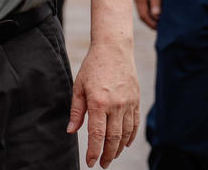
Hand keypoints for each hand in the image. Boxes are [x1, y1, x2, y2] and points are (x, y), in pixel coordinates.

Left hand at [68, 39, 138, 167]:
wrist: (114, 49)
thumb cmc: (93, 66)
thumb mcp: (79, 86)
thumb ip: (76, 111)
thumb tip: (71, 131)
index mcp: (98, 102)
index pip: (97, 134)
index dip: (94, 151)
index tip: (91, 162)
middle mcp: (116, 105)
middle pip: (113, 138)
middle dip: (107, 155)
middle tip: (102, 164)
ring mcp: (128, 104)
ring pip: (126, 134)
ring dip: (119, 148)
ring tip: (111, 156)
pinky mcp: (136, 101)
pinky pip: (134, 124)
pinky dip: (130, 137)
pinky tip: (124, 143)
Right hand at [132, 0, 163, 29]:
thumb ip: (156, 0)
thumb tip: (156, 15)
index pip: (143, 15)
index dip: (152, 24)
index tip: (161, 29)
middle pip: (142, 15)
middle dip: (151, 23)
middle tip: (161, 30)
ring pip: (143, 11)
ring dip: (150, 18)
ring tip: (160, 24)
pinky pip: (144, 6)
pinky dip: (150, 12)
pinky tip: (157, 14)